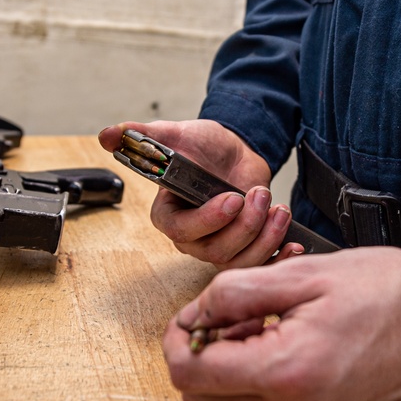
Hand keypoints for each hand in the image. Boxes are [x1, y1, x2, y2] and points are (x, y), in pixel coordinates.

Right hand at [98, 120, 302, 268]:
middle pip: (215, 251)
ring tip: (277, 207)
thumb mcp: (174, 136)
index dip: (208, 220)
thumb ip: (142, 136)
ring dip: (264, 236)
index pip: (181, 232)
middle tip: (261, 196)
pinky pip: (259, 265)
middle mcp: (192, 238)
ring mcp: (219, 247)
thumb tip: (107, 134)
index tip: (232, 199)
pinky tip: (292, 242)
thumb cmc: (202, 146)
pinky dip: (278, 255)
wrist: (233, 151)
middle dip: (244, 226)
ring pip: (240, 260)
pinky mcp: (244, 250)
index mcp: (168, 216)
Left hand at [162, 247, 400, 400]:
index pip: (191, 373)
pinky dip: (252, 379)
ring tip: (257, 323)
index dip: (178, 337)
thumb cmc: (392, 289)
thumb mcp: (304, 274)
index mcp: (286, 371)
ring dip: (224, 369)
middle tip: (222, 316)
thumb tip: (196, 311)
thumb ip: (236, 291)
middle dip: (196, 357)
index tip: (191, 313)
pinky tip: (277, 340)